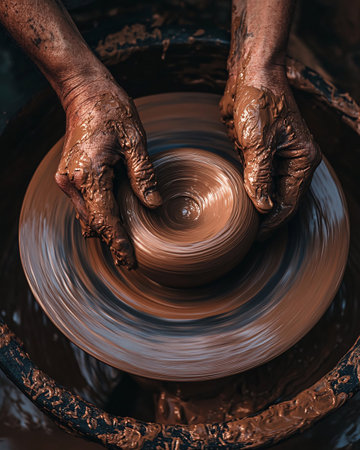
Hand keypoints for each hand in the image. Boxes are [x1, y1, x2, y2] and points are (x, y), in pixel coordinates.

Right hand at [55, 76, 161, 268]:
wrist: (85, 92)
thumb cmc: (111, 111)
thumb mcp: (135, 142)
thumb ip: (144, 176)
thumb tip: (154, 205)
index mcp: (89, 174)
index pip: (105, 220)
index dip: (118, 242)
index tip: (130, 261)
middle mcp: (73, 182)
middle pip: (93, 224)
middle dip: (111, 242)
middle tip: (130, 260)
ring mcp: (68, 179)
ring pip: (86, 217)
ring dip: (104, 231)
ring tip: (125, 245)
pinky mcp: (70, 176)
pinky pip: (83, 205)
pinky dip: (98, 217)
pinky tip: (114, 222)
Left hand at [220, 66, 320, 238]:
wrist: (251, 74)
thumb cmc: (259, 101)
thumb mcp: (257, 141)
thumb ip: (259, 176)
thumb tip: (263, 207)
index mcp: (302, 161)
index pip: (289, 203)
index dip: (273, 224)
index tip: (256, 239)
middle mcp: (293, 163)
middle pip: (281, 201)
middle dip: (266, 220)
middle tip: (246, 239)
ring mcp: (277, 159)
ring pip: (268, 193)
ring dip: (257, 209)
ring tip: (242, 228)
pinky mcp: (262, 154)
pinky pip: (257, 181)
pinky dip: (249, 193)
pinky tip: (238, 205)